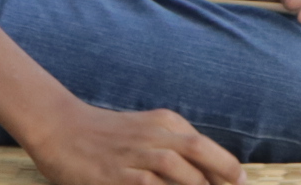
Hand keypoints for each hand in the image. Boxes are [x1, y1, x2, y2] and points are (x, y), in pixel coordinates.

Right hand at [24, 97, 243, 184]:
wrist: (62, 128)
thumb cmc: (106, 134)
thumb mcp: (145, 130)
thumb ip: (172, 144)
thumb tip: (202, 169)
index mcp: (165, 122)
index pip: (203, 144)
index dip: (225, 164)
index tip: (239, 180)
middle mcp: (154, 135)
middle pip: (198, 152)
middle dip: (222, 170)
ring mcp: (135, 155)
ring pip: (177, 170)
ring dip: (197, 184)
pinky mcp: (116, 175)